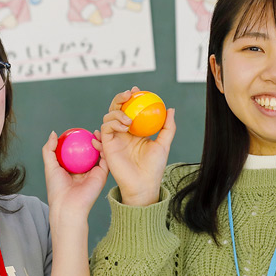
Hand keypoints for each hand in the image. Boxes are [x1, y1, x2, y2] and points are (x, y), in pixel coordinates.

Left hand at [42, 131, 108, 232]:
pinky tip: (99, 141)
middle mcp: (84, 170)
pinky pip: (104, 159)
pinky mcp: (102, 175)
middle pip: (89, 152)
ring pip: (99, 154)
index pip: (77, 152)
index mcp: (73, 169)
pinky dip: (103, 149)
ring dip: (99, 142)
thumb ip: (49, 149)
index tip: (78, 131)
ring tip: (96, 132)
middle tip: (89, 130)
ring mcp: (94, 172)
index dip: (78, 141)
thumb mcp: (50, 166)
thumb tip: (53, 133)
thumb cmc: (57, 188)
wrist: (68, 206)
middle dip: (91, 140)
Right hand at [100, 87, 175, 205]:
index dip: (131, 98)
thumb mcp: (164, 144)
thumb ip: (167, 127)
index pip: (130, 109)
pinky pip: (105, 128)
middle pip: (116, 109)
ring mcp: (114, 138)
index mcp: (135, 130)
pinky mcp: (107, 145)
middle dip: (120, 98)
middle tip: (129, 94)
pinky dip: (112, 123)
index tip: (137, 91)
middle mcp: (122, 132)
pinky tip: (123, 127)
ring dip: (117, 113)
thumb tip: (171, 109)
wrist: (143, 184)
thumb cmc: (154, 167)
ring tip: (129, 120)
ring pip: (108, 116)